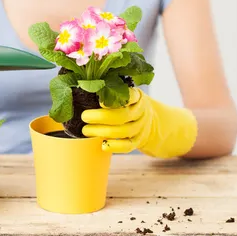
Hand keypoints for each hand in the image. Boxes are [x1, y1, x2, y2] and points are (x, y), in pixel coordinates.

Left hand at [81, 88, 197, 157]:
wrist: (152, 121)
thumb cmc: (130, 105)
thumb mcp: (127, 94)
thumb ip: (113, 91)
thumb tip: (86, 88)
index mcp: (137, 97)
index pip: (129, 96)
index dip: (115, 100)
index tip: (99, 101)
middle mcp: (141, 112)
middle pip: (122, 115)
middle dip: (101, 117)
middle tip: (84, 116)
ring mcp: (141, 128)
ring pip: (123, 131)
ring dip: (102, 131)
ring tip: (86, 130)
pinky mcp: (139, 141)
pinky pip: (128, 146)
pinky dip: (115, 147)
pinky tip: (102, 145)